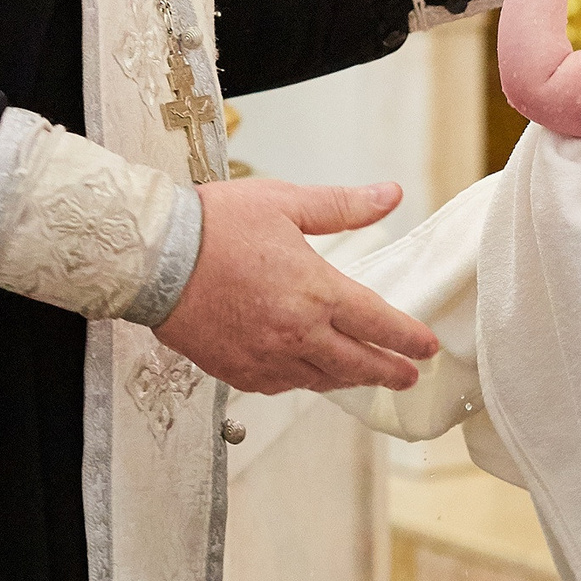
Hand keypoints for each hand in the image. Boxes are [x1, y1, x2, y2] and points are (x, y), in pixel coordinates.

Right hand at [154, 177, 440, 394]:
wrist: (154, 257)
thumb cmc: (215, 224)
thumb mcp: (286, 203)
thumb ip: (344, 206)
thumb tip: (391, 195)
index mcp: (315, 291)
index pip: (378, 323)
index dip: (408, 338)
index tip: (426, 347)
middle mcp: (296, 333)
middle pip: (358, 364)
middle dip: (389, 371)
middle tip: (408, 376)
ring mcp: (266, 357)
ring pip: (322, 379)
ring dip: (348, 379)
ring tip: (364, 375)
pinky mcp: (237, 370)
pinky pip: (282, 385)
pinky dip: (303, 380)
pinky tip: (309, 373)